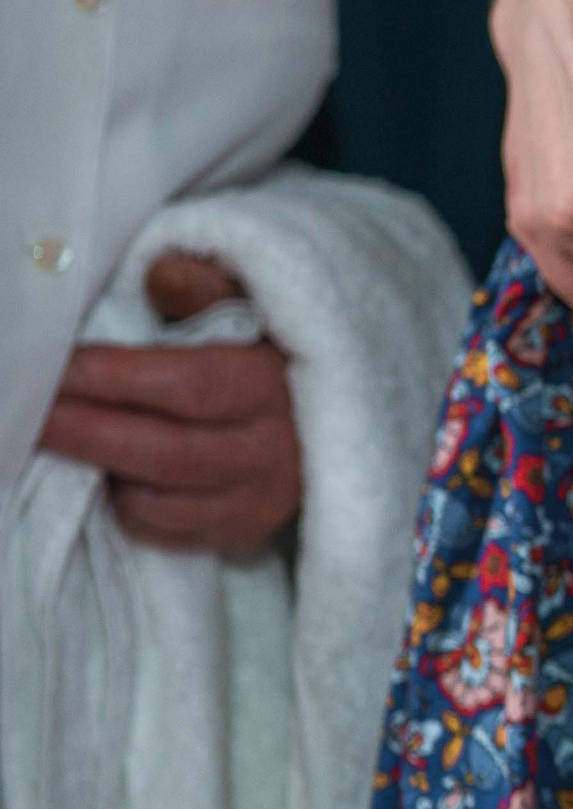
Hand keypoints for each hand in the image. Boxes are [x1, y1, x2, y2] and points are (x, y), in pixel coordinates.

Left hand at [37, 252, 302, 552]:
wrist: (308, 422)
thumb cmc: (260, 353)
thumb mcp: (246, 308)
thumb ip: (206, 288)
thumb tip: (161, 275)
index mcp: (273, 386)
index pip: (192, 386)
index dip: (117, 379)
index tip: (57, 366)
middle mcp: (275, 452)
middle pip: (168, 453)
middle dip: (86, 432)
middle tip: (28, 412)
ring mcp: (258, 500)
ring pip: (158, 501)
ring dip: (99, 470)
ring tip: (58, 436)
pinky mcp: (241, 533)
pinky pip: (159, 529)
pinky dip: (124, 502)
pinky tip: (113, 468)